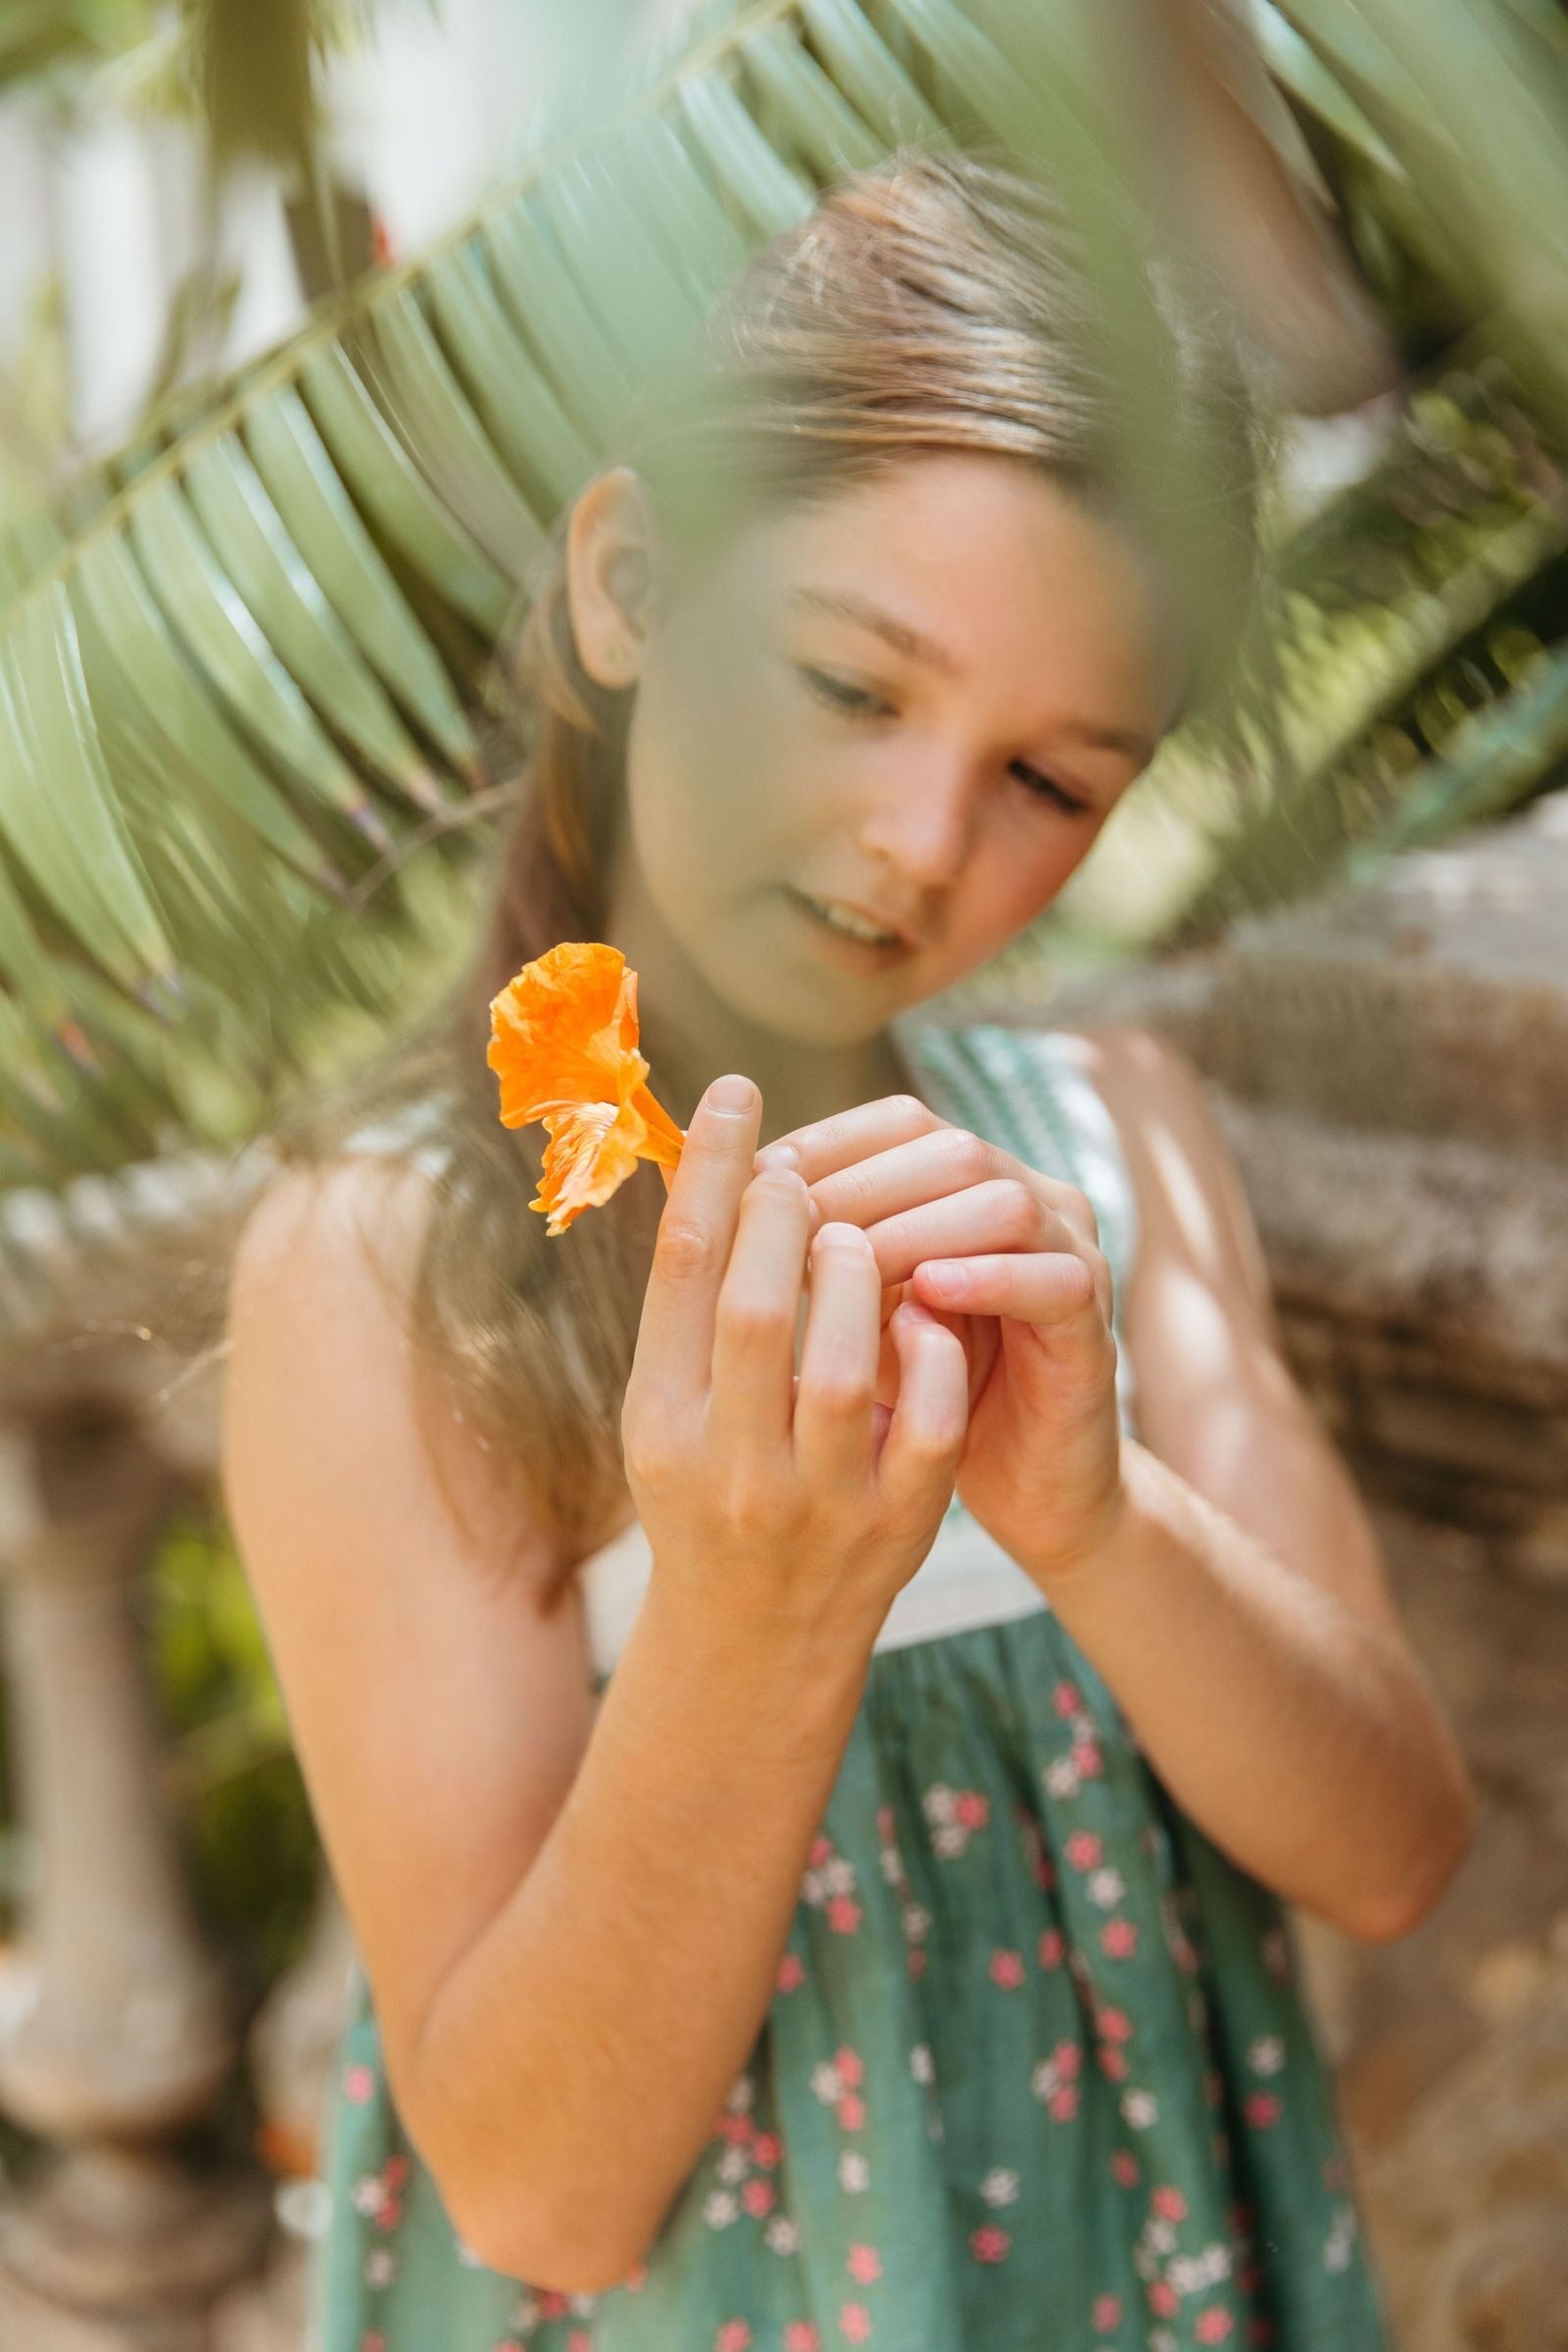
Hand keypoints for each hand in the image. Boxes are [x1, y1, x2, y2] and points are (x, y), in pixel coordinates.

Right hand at [623, 1077, 970, 1646]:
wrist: (755, 1643)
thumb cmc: (705, 1493)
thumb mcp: (667, 1410)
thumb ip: (689, 1306)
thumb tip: (713, 1166)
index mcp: (660, 1424)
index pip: (683, 1274)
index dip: (714, 1171)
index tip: (739, 1092)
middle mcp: (730, 1467)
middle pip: (758, 1311)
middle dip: (788, 1215)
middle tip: (802, 1170)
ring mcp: (819, 1502)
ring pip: (846, 1365)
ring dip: (861, 1276)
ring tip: (857, 1237)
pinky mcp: (898, 1526)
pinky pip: (929, 1422)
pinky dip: (931, 1353)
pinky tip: (924, 1312)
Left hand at [755, 1095, 1125, 1582]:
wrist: (1026, 1487)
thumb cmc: (924, 1393)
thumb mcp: (860, 1314)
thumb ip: (821, 1255)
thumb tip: (730, 1202)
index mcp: (972, 1186)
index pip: (902, 1123)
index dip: (827, 1141)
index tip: (756, 1176)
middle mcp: (1030, 1201)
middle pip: (950, 1149)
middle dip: (862, 1182)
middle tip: (790, 1221)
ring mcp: (1070, 1257)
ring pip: (1004, 1202)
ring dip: (918, 1226)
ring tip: (847, 1261)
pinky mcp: (1092, 1324)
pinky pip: (1054, 1281)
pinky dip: (991, 1278)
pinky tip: (928, 1292)